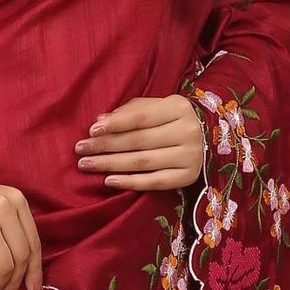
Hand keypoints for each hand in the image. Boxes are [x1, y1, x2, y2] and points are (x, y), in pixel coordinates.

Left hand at [74, 94, 205, 190]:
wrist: (209, 138)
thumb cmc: (172, 119)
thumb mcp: (156, 107)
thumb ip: (130, 111)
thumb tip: (100, 121)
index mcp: (179, 108)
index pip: (141, 117)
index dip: (115, 124)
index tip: (91, 130)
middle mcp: (188, 131)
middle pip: (138, 141)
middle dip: (105, 146)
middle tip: (80, 150)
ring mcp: (190, 156)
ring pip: (142, 162)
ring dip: (111, 164)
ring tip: (87, 165)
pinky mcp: (188, 176)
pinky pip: (154, 182)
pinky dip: (130, 182)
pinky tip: (109, 181)